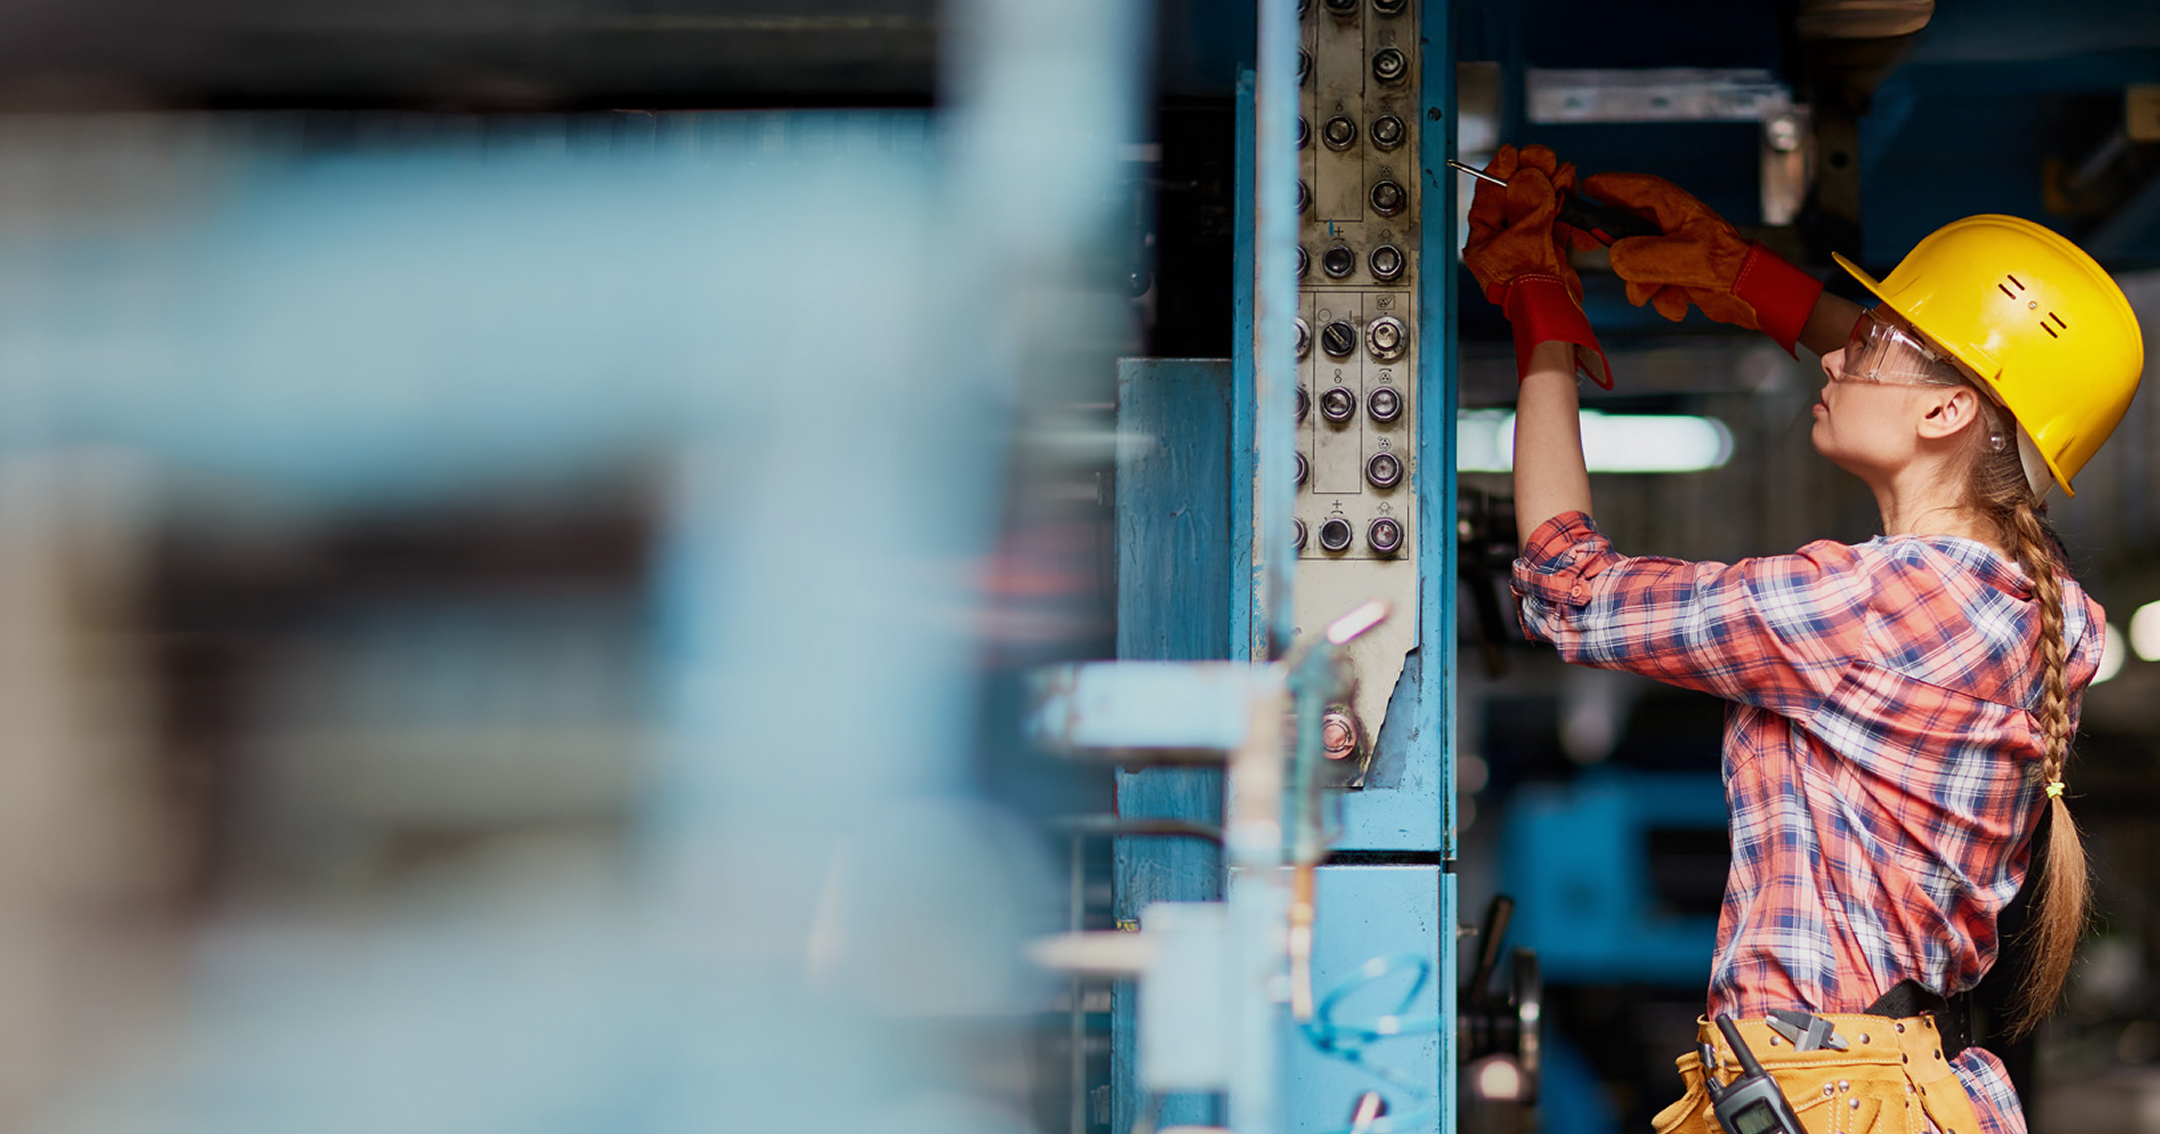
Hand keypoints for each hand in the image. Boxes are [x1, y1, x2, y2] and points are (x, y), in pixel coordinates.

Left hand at [1463, 144, 1610, 386]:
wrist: (1554, 313)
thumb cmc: (1529, 285)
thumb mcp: (1525, 237)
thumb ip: (1528, 202)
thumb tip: (1528, 175)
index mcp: (1484, 242)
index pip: (1487, 198)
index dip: (1500, 172)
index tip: (1511, 153)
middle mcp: (1503, 243)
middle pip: (1514, 198)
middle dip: (1529, 173)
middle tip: (1541, 156)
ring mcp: (1527, 246)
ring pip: (1537, 204)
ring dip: (1550, 184)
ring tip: (1560, 168)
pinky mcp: (1549, 250)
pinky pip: (1555, 218)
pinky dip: (1564, 202)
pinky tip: (1569, 185)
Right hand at [1580, 172, 1824, 355]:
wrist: (1751, 295)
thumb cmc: (1728, 267)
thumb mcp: (1681, 259)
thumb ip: (1641, 257)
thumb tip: (1616, 259)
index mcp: (1675, 208)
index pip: (1636, 189)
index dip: (1609, 186)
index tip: (1586, 187)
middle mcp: (1671, 224)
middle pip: (1627, 225)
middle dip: (1612, 243)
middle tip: (1582, 243)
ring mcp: (1673, 249)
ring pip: (1636, 261)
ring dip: (1643, 283)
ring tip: (1658, 293)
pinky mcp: (1677, 272)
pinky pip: (1651, 282)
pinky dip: (1661, 296)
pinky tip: (1678, 302)